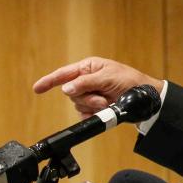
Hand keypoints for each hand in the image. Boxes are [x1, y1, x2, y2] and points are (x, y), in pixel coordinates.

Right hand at [33, 56, 163, 118]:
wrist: (145, 99)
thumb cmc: (130, 82)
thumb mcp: (108, 78)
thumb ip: (86, 83)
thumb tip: (66, 88)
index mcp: (89, 67)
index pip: (64, 74)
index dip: (49, 81)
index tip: (37, 89)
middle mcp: (87, 80)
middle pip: (71, 92)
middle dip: (86, 97)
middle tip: (103, 97)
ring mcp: (91, 94)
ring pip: (78, 104)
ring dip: (93, 106)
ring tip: (108, 102)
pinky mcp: (95, 107)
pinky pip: (84, 114)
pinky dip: (93, 114)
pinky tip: (104, 110)